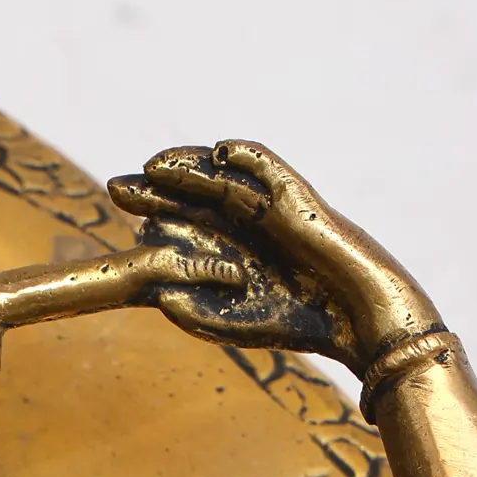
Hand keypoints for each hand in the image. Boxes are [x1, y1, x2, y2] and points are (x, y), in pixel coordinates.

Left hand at [108, 141, 439, 372]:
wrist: (361, 319)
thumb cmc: (304, 323)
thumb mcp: (239, 324)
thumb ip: (199, 316)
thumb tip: (159, 302)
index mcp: (232, 248)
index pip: (184, 222)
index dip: (151, 211)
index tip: (117, 211)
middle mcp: (248, 225)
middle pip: (194, 196)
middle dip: (156, 189)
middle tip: (116, 187)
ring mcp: (273, 210)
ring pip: (224, 179)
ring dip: (189, 168)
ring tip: (152, 166)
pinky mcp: (301, 202)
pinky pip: (272, 170)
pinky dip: (247, 157)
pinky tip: (219, 152)